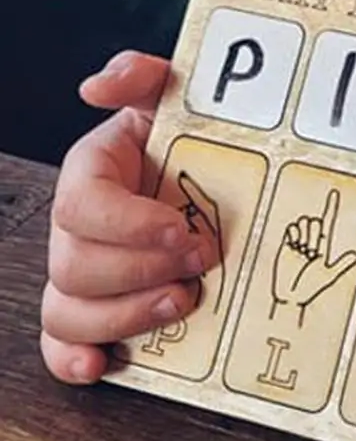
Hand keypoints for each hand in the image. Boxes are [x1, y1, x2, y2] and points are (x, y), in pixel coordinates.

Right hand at [42, 51, 217, 384]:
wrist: (209, 170)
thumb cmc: (187, 136)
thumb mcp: (174, 94)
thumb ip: (140, 76)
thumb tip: (99, 86)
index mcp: (91, 173)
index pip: (82, 206)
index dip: (130, 225)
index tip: (185, 228)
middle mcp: (78, 227)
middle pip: (75, 265)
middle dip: (142, 271)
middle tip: (202, 262)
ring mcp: (82, 271)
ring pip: (67, 309)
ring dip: (124, 316)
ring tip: (180, 303)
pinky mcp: (94, 308)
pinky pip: (61, 342)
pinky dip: (75, 359)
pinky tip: (105, 364)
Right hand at [271, 188, 355, 326]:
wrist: (290, 295)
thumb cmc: (310, 288)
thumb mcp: (328, 276)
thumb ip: (342, 265)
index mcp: (324, 245)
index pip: (329, 222)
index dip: (331, 207)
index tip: (334, 193)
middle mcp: (312, 240)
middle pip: (316, 221)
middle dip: (314, 234)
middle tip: (311, 251)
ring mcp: (299, 241)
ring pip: (304, 222)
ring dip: (304, 234)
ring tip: (302, 250)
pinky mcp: (286, 243)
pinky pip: (291, 228)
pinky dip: (293, 233)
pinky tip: (293, 244)